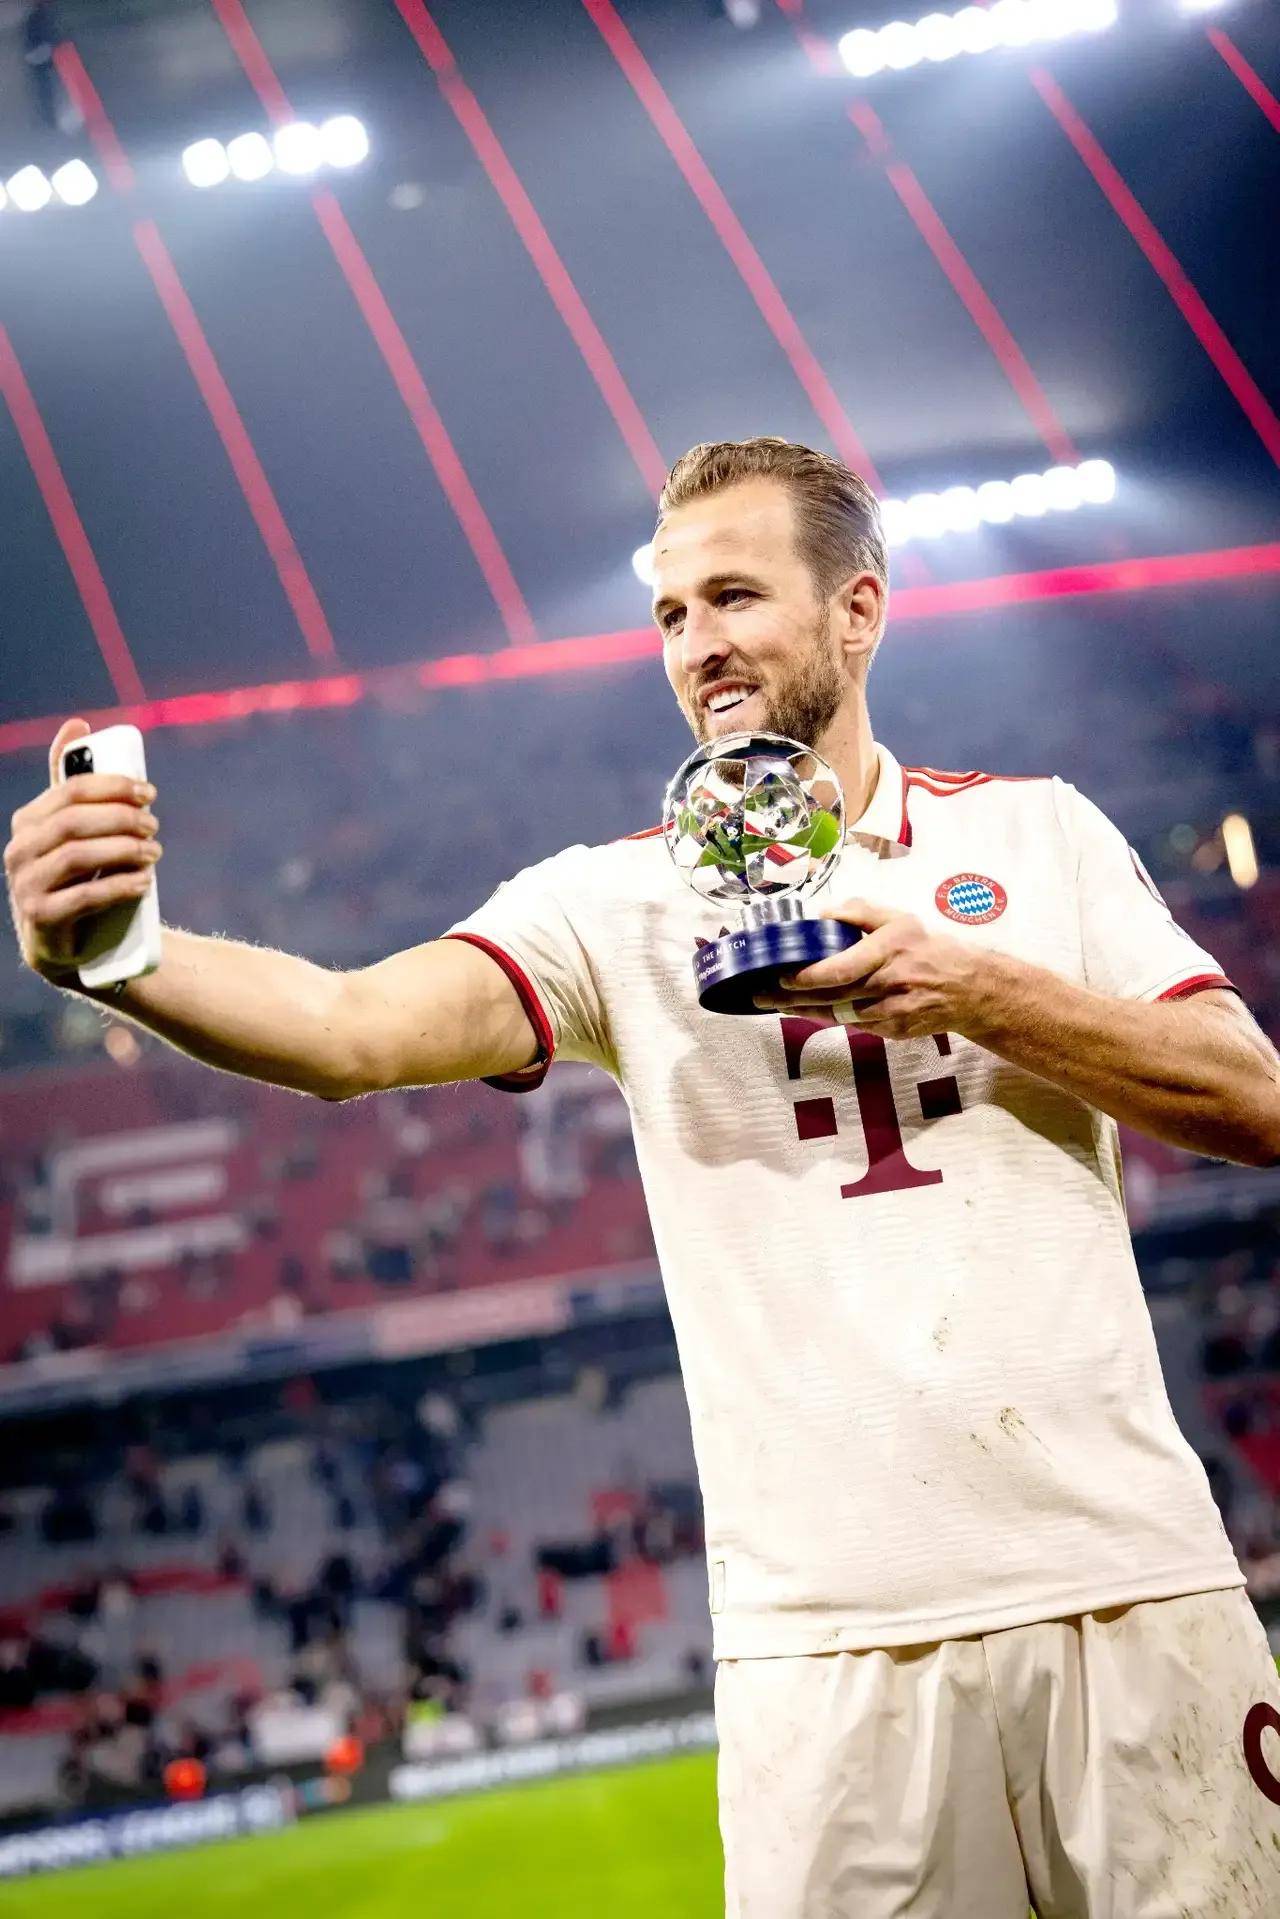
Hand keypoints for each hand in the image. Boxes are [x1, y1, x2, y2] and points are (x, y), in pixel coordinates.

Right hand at [4, 718, 160, 983]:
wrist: (71, 943)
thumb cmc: (79, 877)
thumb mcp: (75, 829)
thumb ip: (74, 783)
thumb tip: (77, 723)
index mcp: (28, 821)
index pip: (69, 791)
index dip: (112, 787)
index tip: (149, 792)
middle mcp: (19, 850)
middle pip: (73, 821)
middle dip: (121, 817)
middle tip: (155, 824)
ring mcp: (25, 886)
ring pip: (76, 856)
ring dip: (123, 850)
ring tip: (154, 852)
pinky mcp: (40, 918)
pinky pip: (82, 897)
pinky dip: (119, 886)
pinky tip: (145, 882)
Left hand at [753, 897, 992, 1038]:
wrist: (967, 988)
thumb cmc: (927, 948)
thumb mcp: (899, 919)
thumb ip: (861, 912)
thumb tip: (823, 914)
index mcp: (888, 951)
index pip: (841, 969)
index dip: (808, 977)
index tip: (781, 975)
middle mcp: (889, 983)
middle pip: (833, 997)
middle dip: (792, 998)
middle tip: (761, 995)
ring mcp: (892, 1011)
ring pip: (840, 1015)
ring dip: (805, 1011)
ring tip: (776, 1004)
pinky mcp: (894, 1030)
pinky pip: (856, 1026)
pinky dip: (832, 1018)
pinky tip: (809, 1011)